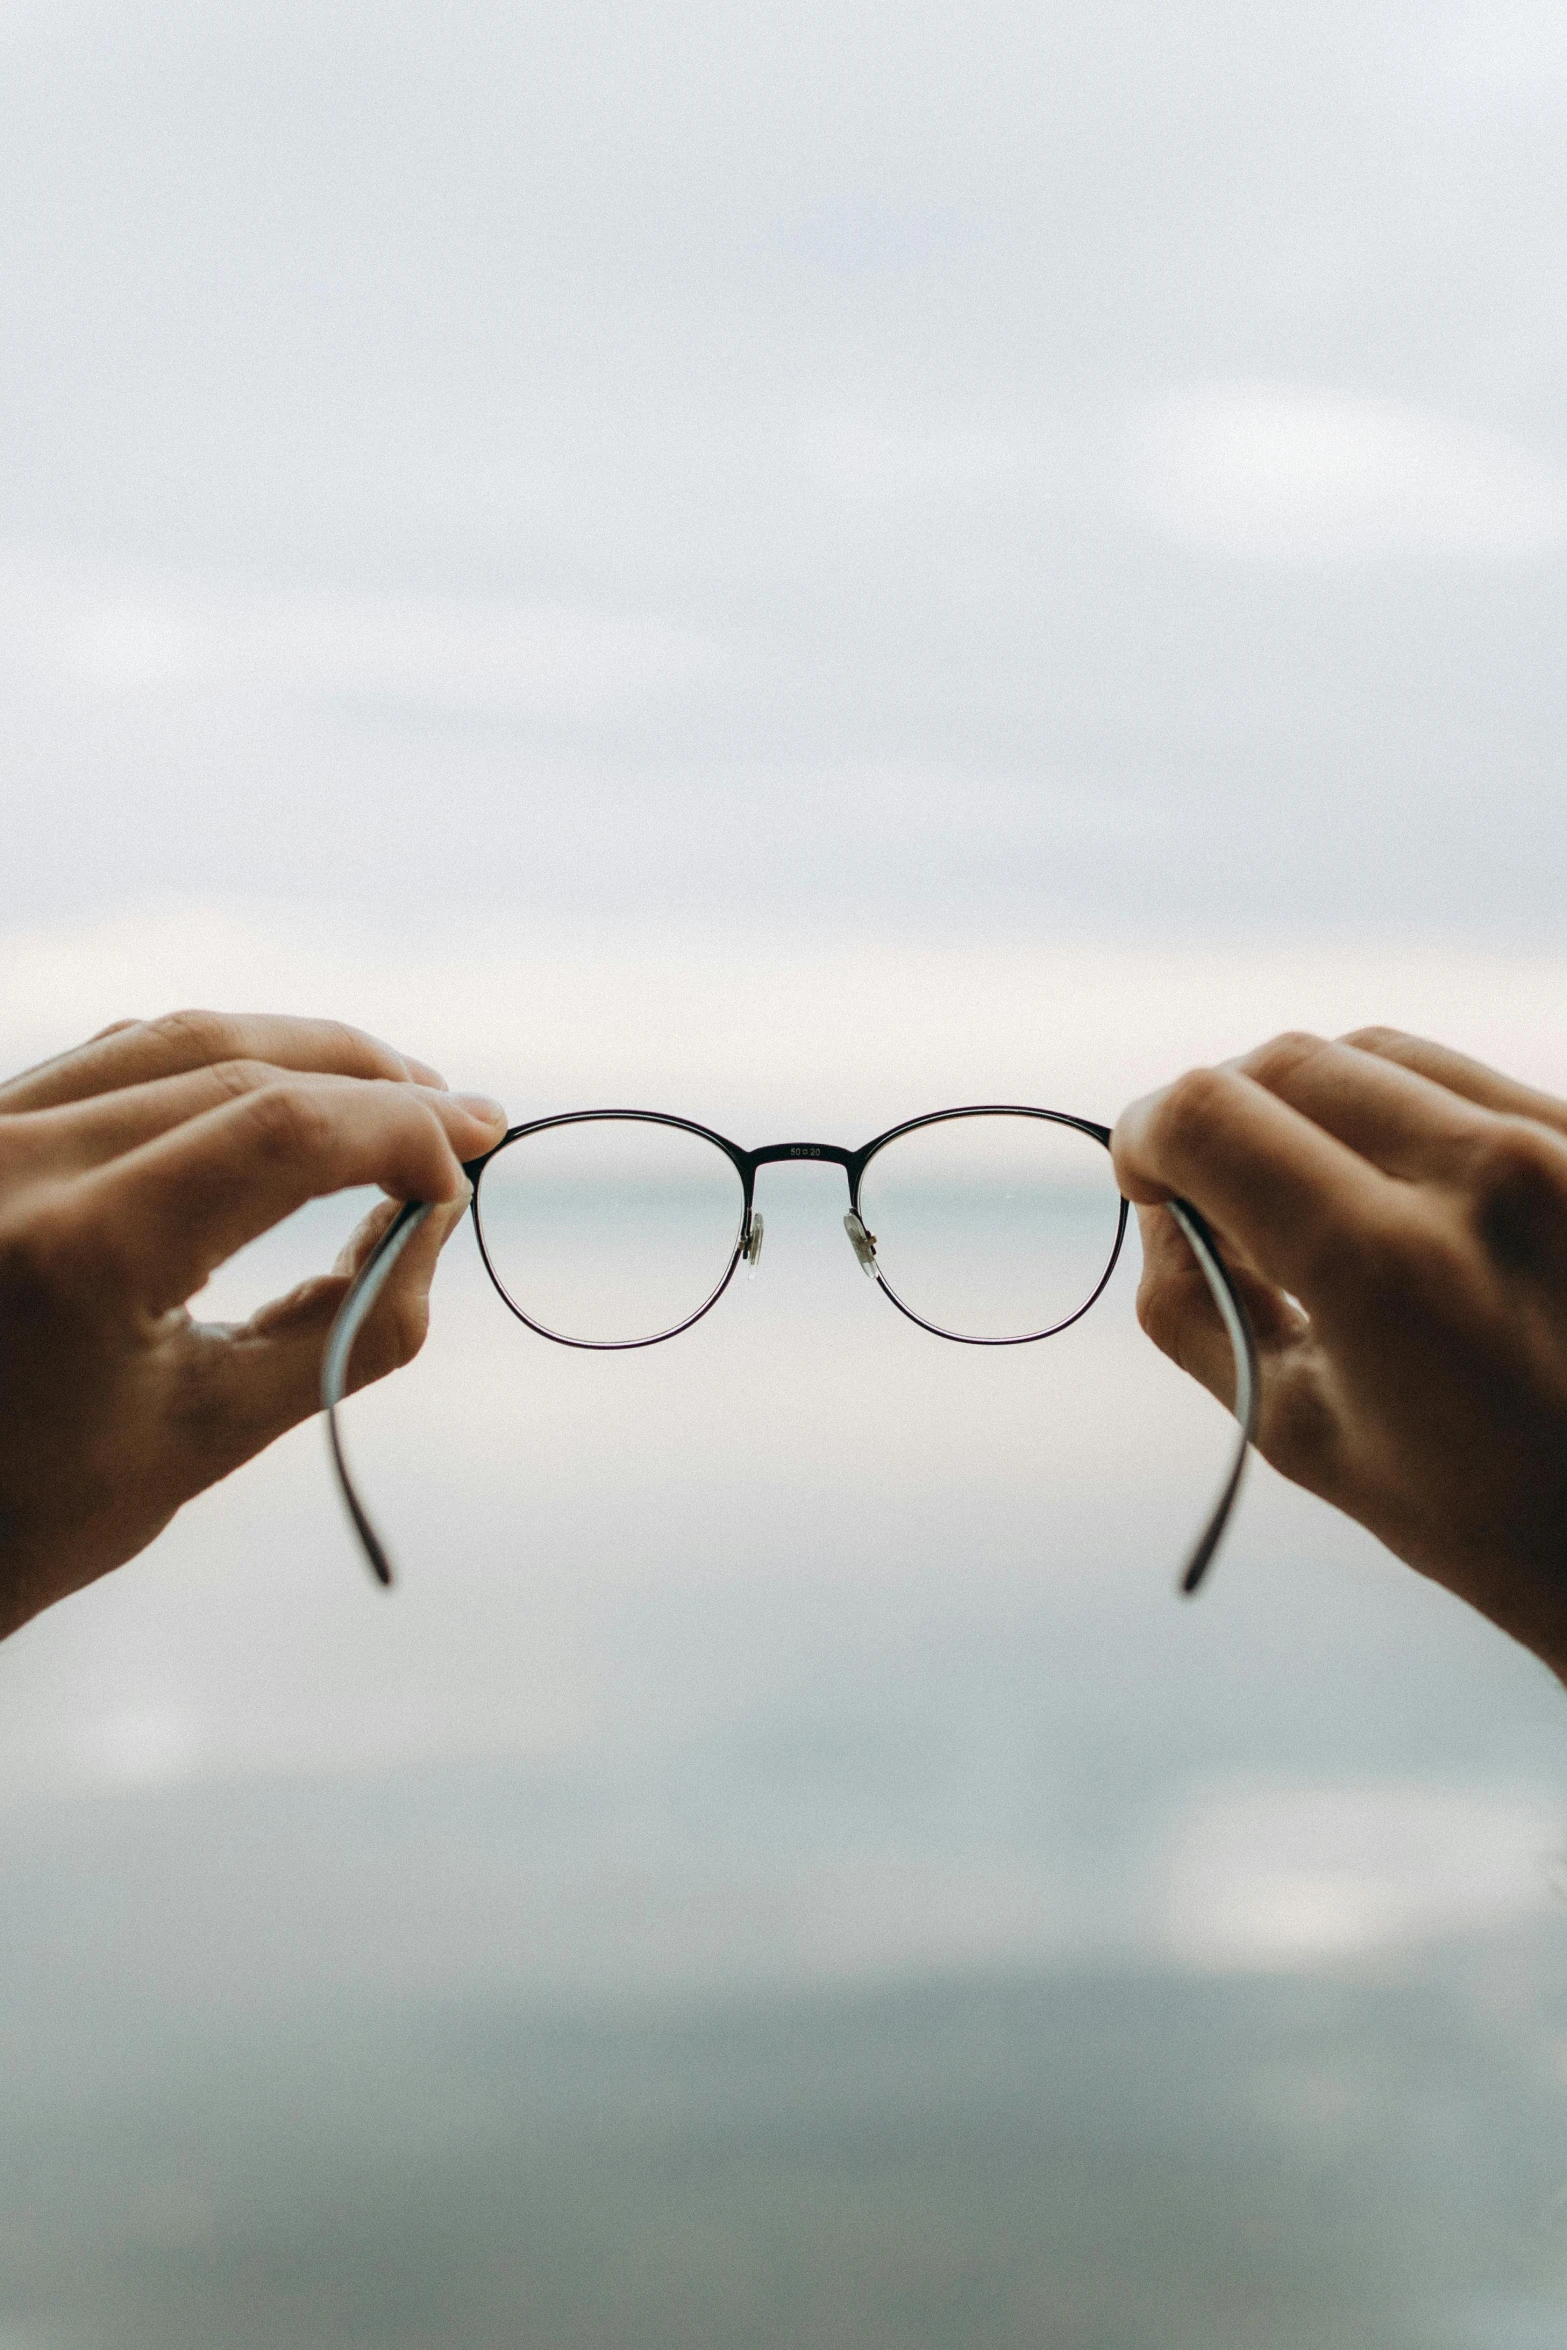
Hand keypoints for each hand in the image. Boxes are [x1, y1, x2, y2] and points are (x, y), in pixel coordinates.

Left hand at [0, 1010, 506, 1638]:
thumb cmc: (42, 1508)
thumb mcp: (212, 1435)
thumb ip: (351, 1326)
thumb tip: (438, 1215)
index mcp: (75, 1254)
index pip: (279, 1132)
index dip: (399, 1129)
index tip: (473, 1159)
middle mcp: (12, 1165)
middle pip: (240, 1068)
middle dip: (376, 1087)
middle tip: (469, 1121)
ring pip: (182, 1039)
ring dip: (309, 1054)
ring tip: (401, 1097)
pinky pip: (120, 1056)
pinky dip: (224, 1061)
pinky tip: (293, 1091)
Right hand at [1112, 1028, 1566, 1679]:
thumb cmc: (1478, 1510)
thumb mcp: (1297, 1429)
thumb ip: (1192, 1304)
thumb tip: (1163, 1202)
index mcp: (1387, 1267)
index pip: (1212, 1115)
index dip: (1147, 1133)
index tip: (1146, 1176)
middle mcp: (1486, 1176)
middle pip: (1286, 1063)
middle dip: (1220, 1113)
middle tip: (1216, 1190)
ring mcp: (1561, 1145)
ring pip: (1372, 1052)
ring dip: (1309, 1104)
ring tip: (1315, 1195)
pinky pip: (1460, 1078)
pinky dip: (1395, 1114)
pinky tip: (1402, 1194)